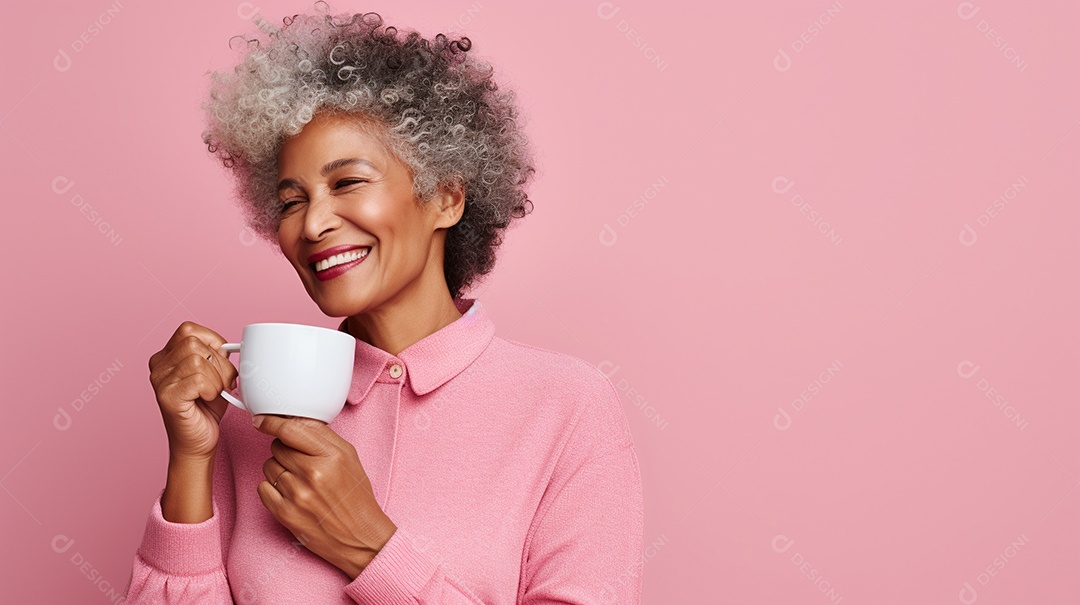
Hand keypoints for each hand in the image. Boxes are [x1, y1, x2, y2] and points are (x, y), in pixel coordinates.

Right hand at [149, 321, 237, 461]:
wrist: (199, 442)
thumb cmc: (207, 408)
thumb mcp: (215, 373)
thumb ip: (217, 355)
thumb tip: (232, 346)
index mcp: (167, 355)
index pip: (189, 330)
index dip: (212, 341)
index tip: (221, 360)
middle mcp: (158, 365)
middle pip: (194, 343)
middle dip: (219, 363)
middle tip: (222, 383)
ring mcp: (159, 381)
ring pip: (196, 360)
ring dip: (216, 379)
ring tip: (214, 393)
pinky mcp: (166, 396)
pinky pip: (198, 380)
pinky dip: (211, 390)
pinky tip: (207, 400)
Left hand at [254, 415, 397, 579]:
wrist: (359, 537)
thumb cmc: (355, 497)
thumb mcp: (350, 458)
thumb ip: (324, 436)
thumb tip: (296, 420)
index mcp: (330, 456)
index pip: (289, 430)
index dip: (270, 422)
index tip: (260, 420)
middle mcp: (311, 473)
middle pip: (277, 447)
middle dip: (286, 450)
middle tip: (301, 462)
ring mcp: (296, 494)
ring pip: (268, 466)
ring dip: (279, 469)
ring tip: (299, 480)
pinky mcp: (284, 513)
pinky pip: (262, 488)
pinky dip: (272, 489)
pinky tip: (290, 494)